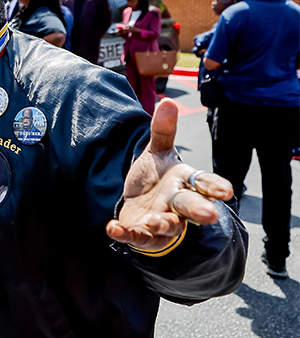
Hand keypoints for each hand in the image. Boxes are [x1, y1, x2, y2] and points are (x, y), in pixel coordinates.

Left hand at [106, 99, 232, 251]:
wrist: (144, 205)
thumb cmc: (158, 178)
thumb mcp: (158, 152)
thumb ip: (163, 130)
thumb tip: (169, 100)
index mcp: (185, 182)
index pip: (203, 183)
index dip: (214, 186)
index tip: (226, 191)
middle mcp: (178, 204)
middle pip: (190, 207)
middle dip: (199, 210)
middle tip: (210, 215)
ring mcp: (163, 221)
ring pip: (169, 225)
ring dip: (163, 224)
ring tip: (157, 221)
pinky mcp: (144, 235)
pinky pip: (136, 237)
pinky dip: (126, 234)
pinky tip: (112, 228)